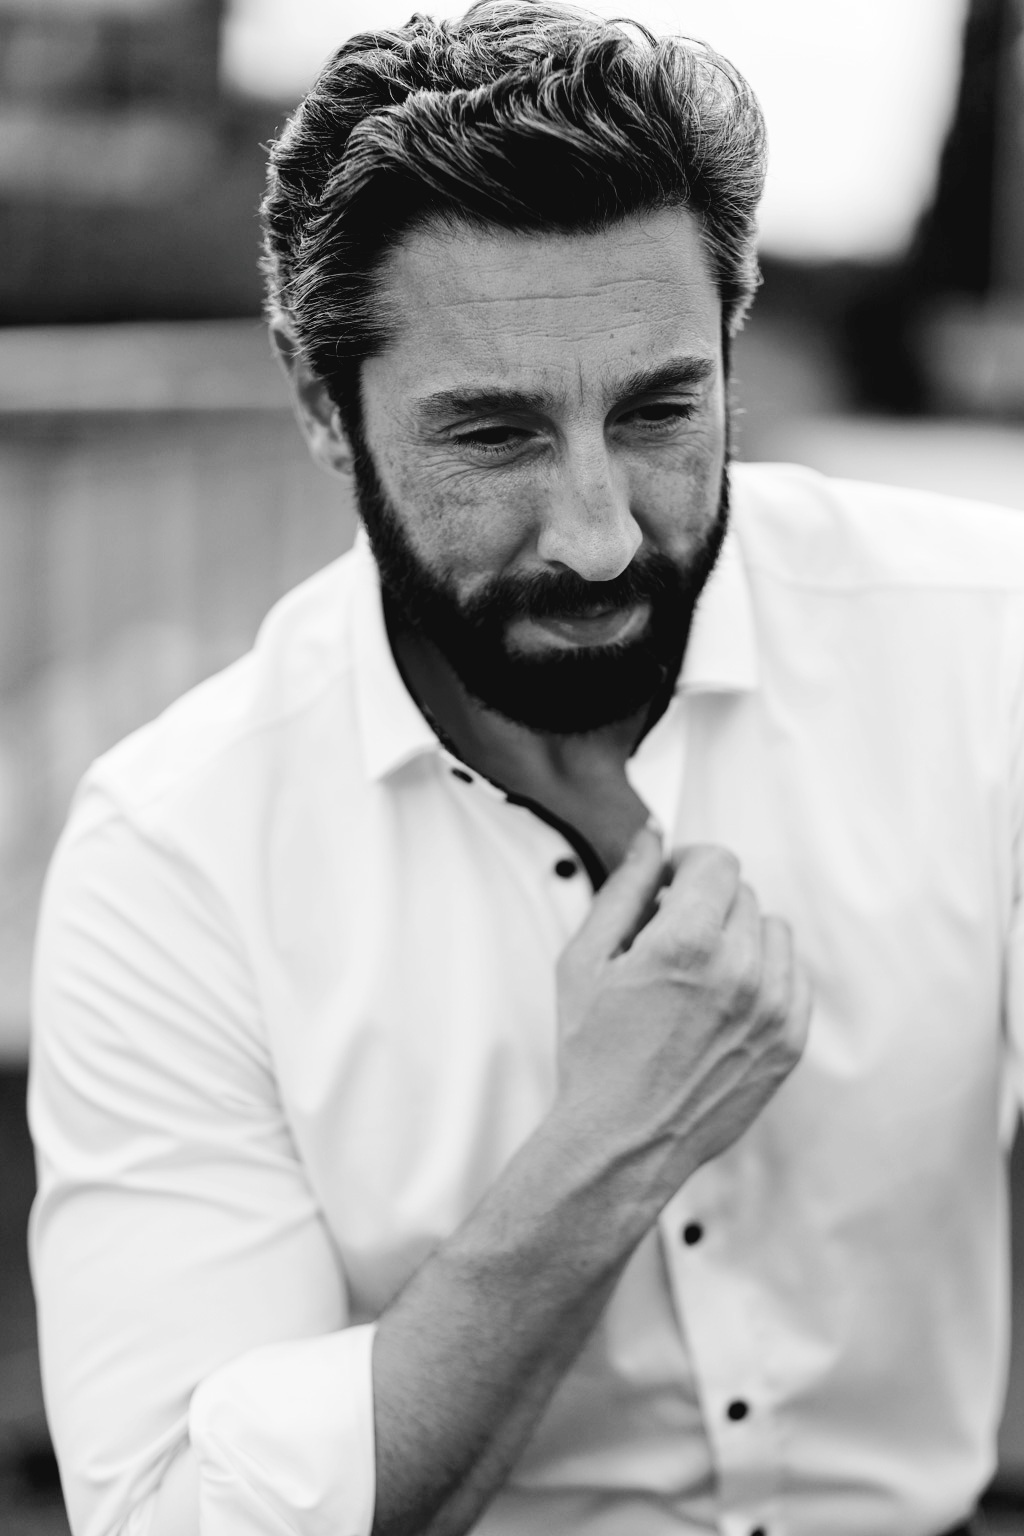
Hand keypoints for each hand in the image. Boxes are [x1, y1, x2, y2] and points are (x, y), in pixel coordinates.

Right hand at [555, 827, 811, 1192]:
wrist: (620, 1143)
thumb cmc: (592, 1053)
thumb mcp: (585, 959)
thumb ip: (624, 886)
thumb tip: (652, 836)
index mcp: (685, 943)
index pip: (718, 861)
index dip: (688, 864)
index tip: (670, 887)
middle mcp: (738, 971)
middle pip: (742, 893)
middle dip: (706, 903)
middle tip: (670, 940)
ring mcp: (771, 1008)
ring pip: (772, 929)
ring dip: (738, 936)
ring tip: (699, 974)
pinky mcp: (789, 1041)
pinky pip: (793, 975)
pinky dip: (763, 975)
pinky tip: (725, 1000)